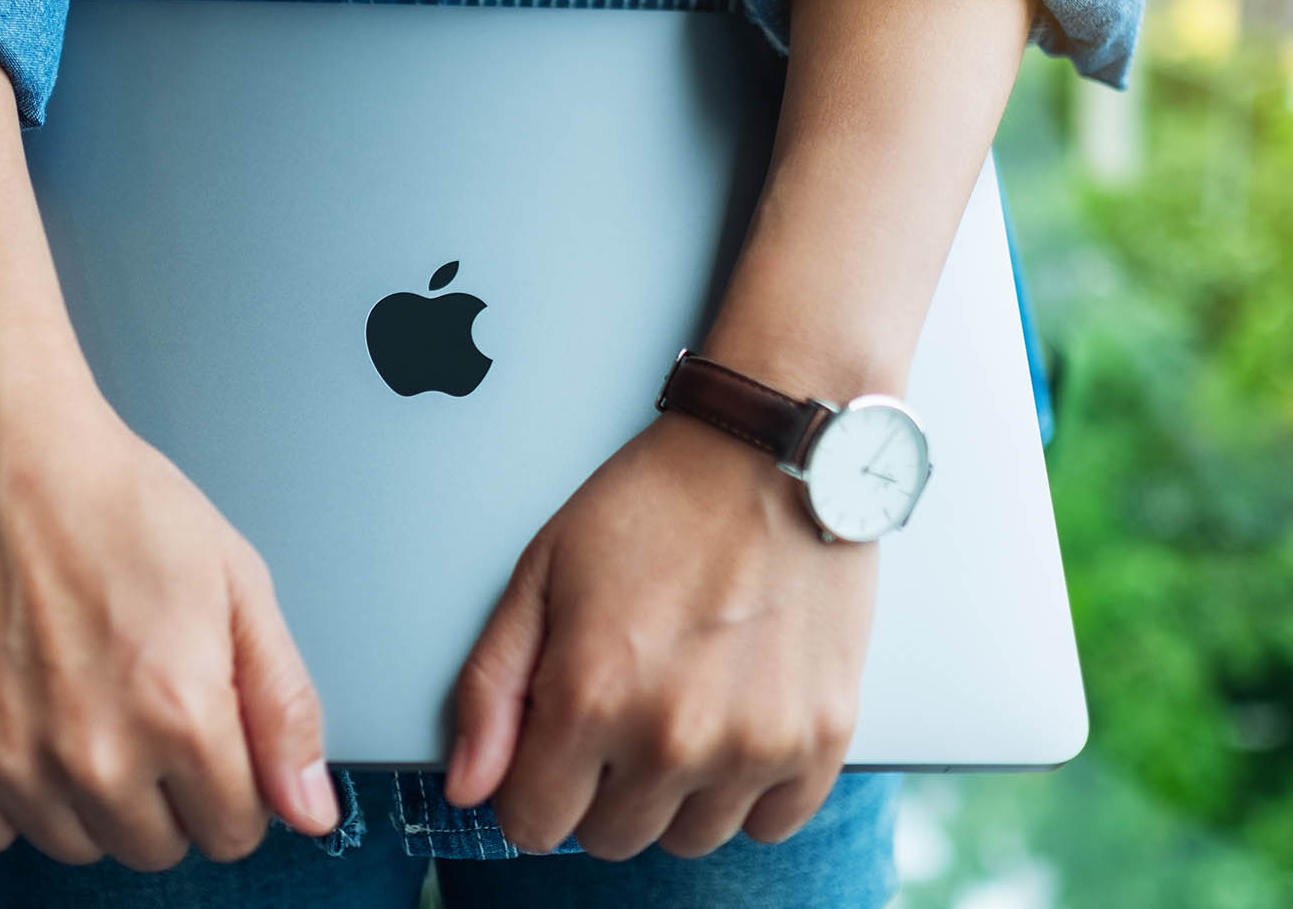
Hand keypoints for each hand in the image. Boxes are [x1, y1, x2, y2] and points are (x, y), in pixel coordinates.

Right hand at [0, 352, 339, 869]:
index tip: (211, 747)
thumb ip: (284, 706)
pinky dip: (8, 793)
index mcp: (181, 715)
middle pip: (154, 849)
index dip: (232, 788)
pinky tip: (25, 719)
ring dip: (87, 798)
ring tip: (82, 702)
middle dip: (164, 795)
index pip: (233, 832)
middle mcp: (94, 755)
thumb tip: (311, 808)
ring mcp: (8, 760)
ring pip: (74, 845)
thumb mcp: (238, 585)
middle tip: (143, 709)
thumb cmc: (113, 501)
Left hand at [442, 411, 877, 858]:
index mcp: (592, 698)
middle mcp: (674, 738)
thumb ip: (491, 689)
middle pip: (612, 837)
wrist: (772, 454)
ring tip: (681, 706)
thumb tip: (469, 786)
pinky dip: (750, 788)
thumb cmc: (654, 503)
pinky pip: (772, 824)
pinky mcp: (823, 738)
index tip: (550, 748)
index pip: (533, 825)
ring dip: (675, 793)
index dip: (530, 787)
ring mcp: (755, 745)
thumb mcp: (541, 575)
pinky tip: (736, 720)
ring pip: (689, 838)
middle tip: (620, 709)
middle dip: (600, 788)